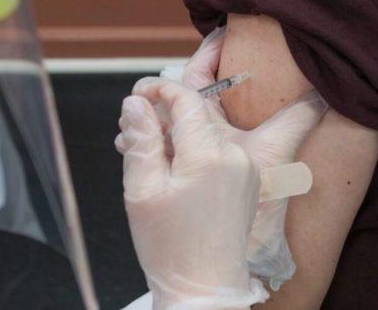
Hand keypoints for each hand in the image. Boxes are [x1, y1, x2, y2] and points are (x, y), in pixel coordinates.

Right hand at [116, 79, 266, 309]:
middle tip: (130, 129)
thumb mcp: (142, 191)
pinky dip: (192, 152)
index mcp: (209, 156)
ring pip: (205, 135)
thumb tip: (135, 103)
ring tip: (142, 154)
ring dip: (174, 135)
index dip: (158, 88)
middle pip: (195, 116)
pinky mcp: (247, 183)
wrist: (205, 290)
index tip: (137, 94)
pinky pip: (217, 153)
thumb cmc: (172, 248)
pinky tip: (166, 169)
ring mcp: (245, 170)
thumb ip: (140, 140)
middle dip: (162, 115)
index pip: (186, 99)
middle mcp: (234, 157)